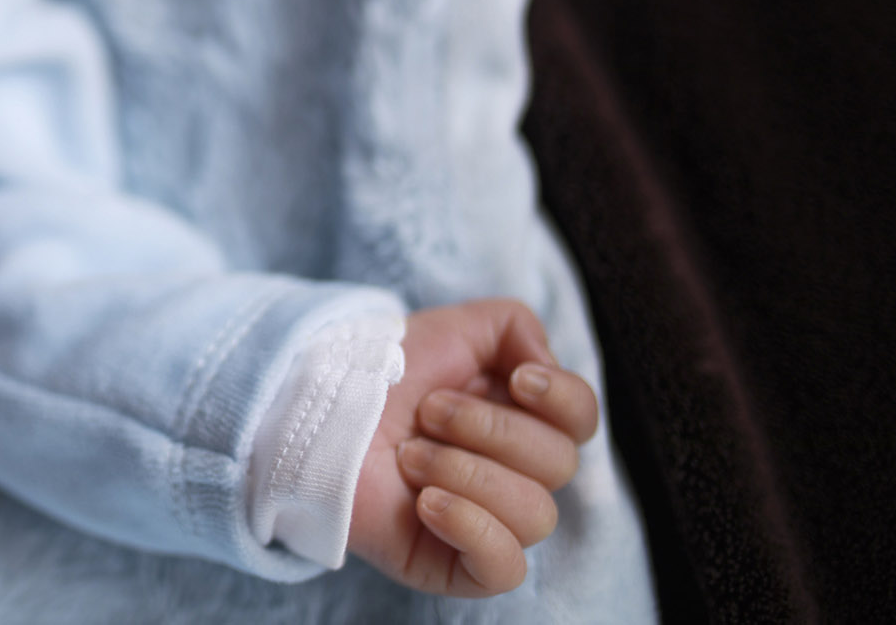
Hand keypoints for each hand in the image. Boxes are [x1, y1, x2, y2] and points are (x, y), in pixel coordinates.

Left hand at [347, 299, 599, 596]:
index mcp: (517, 419)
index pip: (581, 421)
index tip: (518, 379)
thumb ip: (516, 327)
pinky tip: (428, 503)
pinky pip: (506, 568)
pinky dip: (473, 528)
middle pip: (559, 463)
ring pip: (535, 514)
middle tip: (428, 413)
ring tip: (410, 456)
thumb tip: (545, 370)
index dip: (562, 400)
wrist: (315, 409)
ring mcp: (485, 521)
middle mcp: (510, 472)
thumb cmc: (381, 371)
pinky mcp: (454, 564)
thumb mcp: (454, 327)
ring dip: (466, 471)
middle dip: (488, 428)